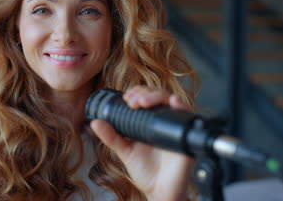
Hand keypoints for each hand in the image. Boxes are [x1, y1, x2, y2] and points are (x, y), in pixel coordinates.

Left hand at [90, 86, 193, 200]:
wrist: (160, 191)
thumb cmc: (146, 172)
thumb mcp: (125, 150)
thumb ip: (111, 136)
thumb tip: (95, 123)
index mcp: (150, 122)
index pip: (147, 98)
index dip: (138, 92)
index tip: (126, 97)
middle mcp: (164, 122)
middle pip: (159, 96)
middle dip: (145, 93)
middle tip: (132, 101)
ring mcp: (175, 127)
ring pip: (172, 100)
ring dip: (157, 96)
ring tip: (143, 102)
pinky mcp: (185, 135)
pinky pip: (187, 116)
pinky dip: (180, 106)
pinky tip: (173, 102)